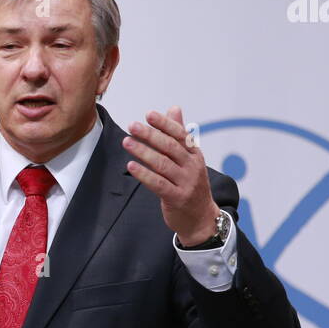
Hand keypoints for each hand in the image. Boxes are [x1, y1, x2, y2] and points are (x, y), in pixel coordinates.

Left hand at [122, 105, 220, 245]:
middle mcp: (192, 167)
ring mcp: (186, 183)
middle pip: (170, 147)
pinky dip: (144, 174)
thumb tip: (174, 108)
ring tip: (127, 142)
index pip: (180, 135)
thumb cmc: (191, 185)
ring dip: (143, 152)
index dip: (165, 124)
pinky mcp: (177, 198)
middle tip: (133, 126)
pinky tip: (131, 166)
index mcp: (194, 155)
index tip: (149, 114)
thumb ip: (179, 134)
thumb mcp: (189, 158)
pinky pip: (158, 184)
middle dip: (150, 135)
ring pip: (163, 164)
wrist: (202, 219)